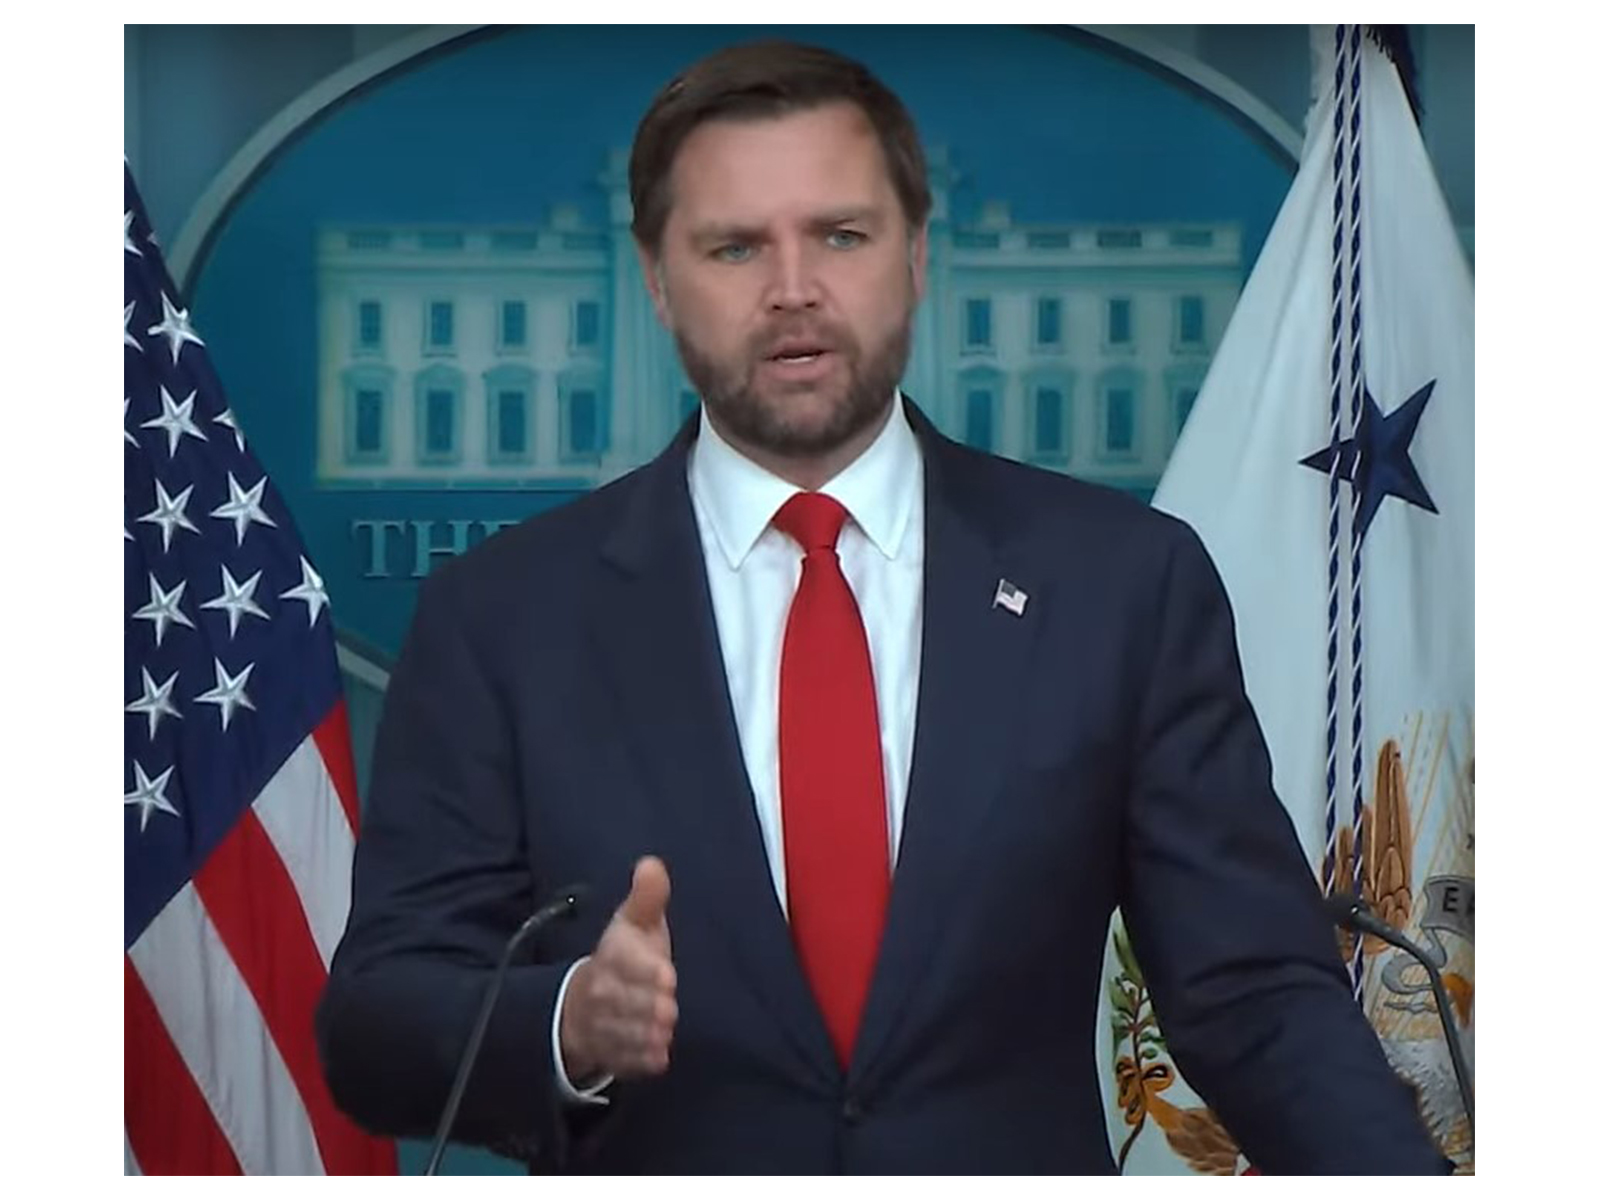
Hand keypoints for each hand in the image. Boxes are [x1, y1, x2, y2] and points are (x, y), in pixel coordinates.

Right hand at [559, 856, 676, 1080]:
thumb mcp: (634, 923)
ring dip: (650, 1034)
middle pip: (631, 1004)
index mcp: (611, 956)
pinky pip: (629, 1062)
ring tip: (662, 1027)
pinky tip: (657, 1052)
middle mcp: (602, 993)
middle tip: (667, 1008)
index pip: (626, 965)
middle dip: (652, 1007)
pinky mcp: (612, 1055)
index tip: (666, 975)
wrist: (583, 1005)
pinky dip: (644, 1059)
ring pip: (630, 1035)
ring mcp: (605, 1026)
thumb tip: (652, 864)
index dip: (648, 973)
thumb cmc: (624, 957)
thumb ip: (648, 897)